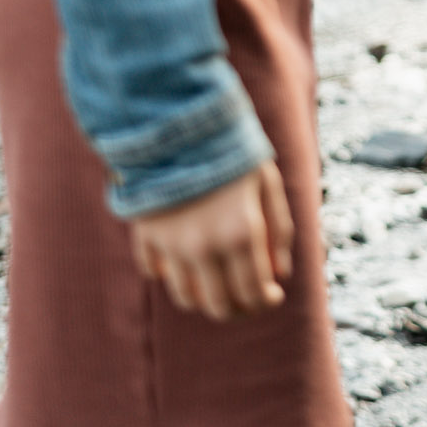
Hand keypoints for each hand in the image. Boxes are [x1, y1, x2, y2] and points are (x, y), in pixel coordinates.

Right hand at [129, 160, 293, 320]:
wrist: (181, 118)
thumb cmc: (233, 149)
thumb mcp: (268, 182)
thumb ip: (280, 230)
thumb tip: (280, 275)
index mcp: (241, 233)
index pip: (253, 292)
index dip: (264, 301)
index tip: (271, 295)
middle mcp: (205, 247)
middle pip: (219, 305)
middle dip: (238, 308)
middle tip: (247, 298)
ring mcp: (171, 245)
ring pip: (186, 297)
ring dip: (204, 297)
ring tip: (218, 281)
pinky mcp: (145, 235)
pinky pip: (155, 273)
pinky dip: (170, 273)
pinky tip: (184, 259)